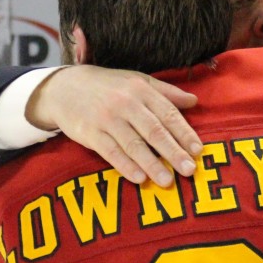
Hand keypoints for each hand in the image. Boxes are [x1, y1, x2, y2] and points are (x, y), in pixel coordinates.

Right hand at [29, 65, 202, 186]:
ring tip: (168, 180)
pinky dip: (125, 166)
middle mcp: (125, 103)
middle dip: (173, 152)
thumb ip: (165, 92)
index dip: (184, 133)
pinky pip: (110, 152)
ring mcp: (106, 119)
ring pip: (133, 144)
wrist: (64, 88)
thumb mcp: (136, 81)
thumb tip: (193, 101)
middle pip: (154, 131)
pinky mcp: (89, 133)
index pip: (167, 113)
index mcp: (140, 89)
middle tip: (189, 170)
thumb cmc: (107, 86)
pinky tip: (139, 178)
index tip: (198, 150)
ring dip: (152, 164)